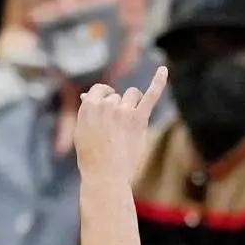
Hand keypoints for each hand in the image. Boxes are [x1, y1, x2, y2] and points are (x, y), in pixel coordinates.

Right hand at [73, 66, 168, 182]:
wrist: (105, 175)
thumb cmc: (91, 156)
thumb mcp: (81, 131)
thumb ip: (86, 112)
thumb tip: (87, 96)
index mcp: (89, 106)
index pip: (101, 91)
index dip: (105, 99)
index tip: (108, 107)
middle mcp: (106, 104)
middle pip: (118, 96)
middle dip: (118, 109)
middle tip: (115, 133)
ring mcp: (123, 111)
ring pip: (133, 95)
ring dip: (133, 105)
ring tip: (129, 126)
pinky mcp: (139, 119)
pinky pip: (151, 95)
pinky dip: (158, 81)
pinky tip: (163, 69)